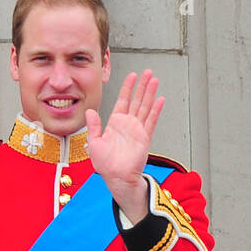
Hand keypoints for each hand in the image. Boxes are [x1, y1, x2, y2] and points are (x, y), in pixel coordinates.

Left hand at [86, 71, 163, 223]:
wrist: (116, 178)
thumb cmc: (105, 164)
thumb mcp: (94, 143)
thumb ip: (93, 126)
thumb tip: (90, 111)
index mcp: (115, 123)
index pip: (123, 100)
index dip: (127, 88)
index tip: (132, 76)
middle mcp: (128, 124)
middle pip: (137, 100)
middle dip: (142, 86)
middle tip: (148, 73)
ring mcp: (137, 130)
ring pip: (145, 107)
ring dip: (150, 93)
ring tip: (155, 80)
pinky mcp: (144, 137)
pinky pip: (151, 121)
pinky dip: (155, 110)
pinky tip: (160, 100)